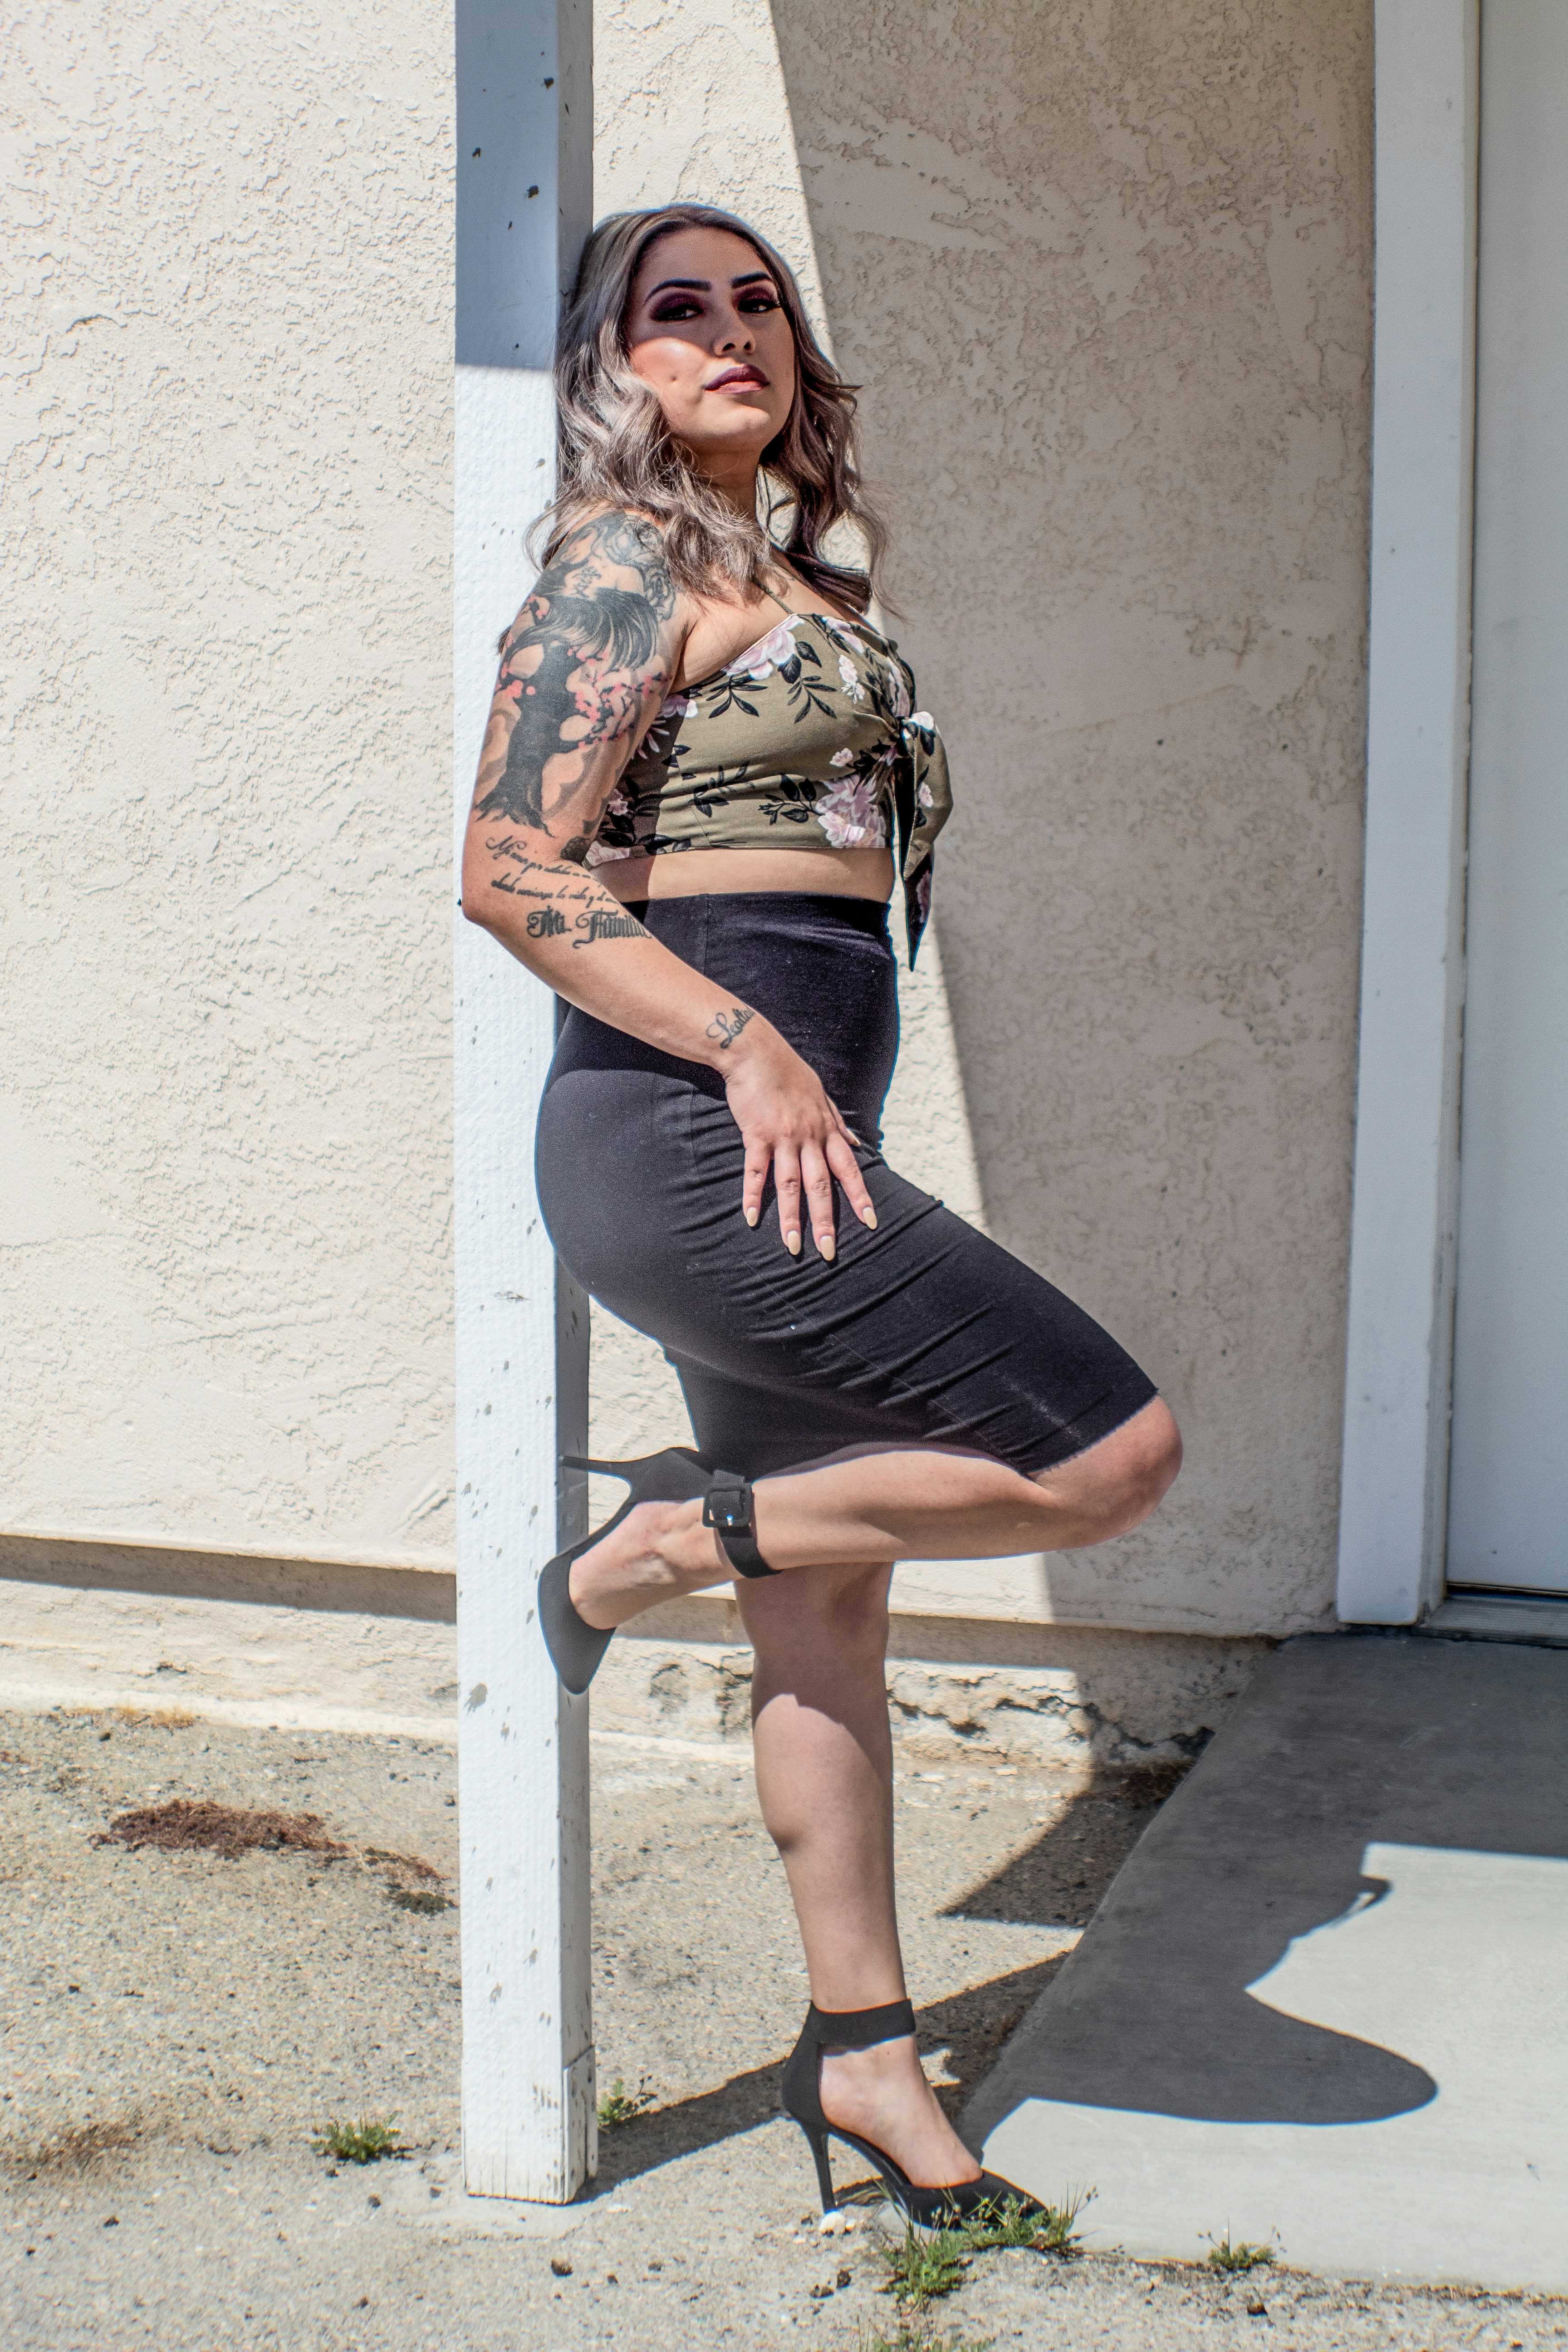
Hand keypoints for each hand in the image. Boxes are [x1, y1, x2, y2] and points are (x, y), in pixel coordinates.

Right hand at [719, 1021, 877, 1257]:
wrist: (754, 1050)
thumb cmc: (788, 1072)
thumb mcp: (821, 1095)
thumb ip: (838, 1123)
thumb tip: (857, 1144)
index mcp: (826, 1129)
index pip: (848, 1169)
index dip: (859, 1196)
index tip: (870, 1222)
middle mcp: (809, 1136)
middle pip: (821, 1185)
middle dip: (826, 1220)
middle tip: (829, 1251)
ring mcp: (783, 1137)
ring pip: (790, 1185)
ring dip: (792, 1218)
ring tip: (794, 1246)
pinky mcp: (756, 1135)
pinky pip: (756, 1171)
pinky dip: (753, 1195)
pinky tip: (751, 1219)